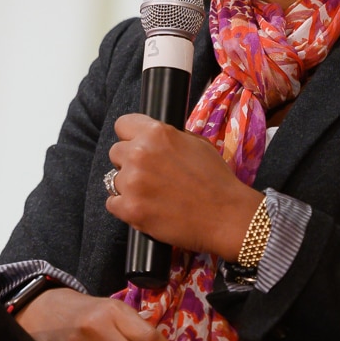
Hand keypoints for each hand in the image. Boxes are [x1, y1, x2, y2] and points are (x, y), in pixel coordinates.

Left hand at [106, 113, 261, 258]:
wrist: (226, 216)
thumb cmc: (216, 180)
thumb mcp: (197, 143)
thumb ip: (169, 137)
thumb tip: (153, 137)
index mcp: (156, 133)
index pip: (122, 124)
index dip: (130, 136)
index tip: (135, 145)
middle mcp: (139, 153)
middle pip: (115, 153)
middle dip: (129, 162)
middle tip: (149, 175)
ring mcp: (132, 182)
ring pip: (114, 180)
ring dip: (129, 187)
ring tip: (153, 196)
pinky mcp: (130, 209)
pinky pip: (112, 204)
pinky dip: (125, 208)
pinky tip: (145, 208)